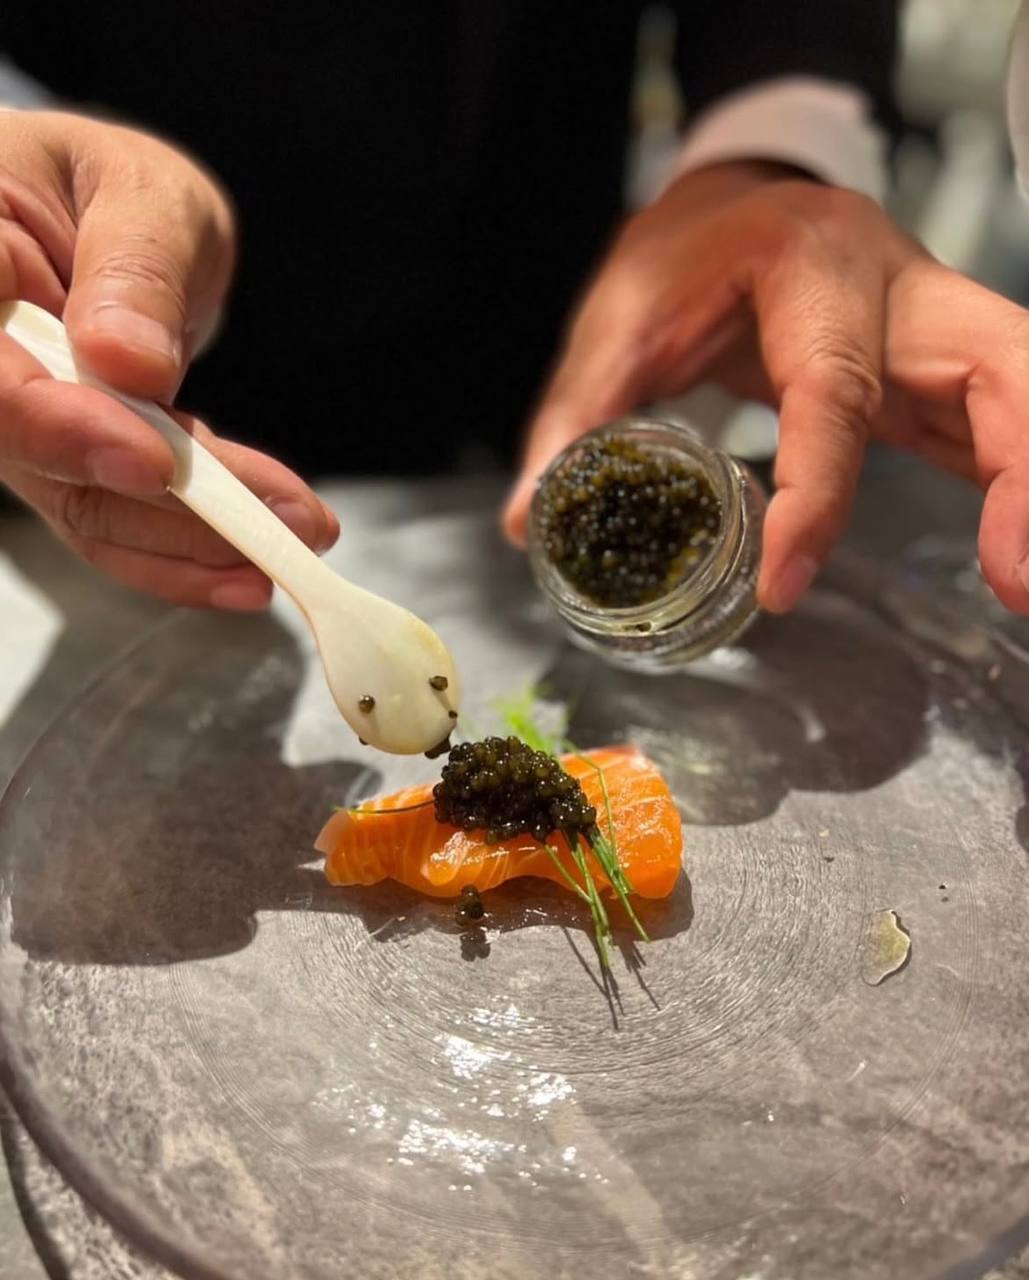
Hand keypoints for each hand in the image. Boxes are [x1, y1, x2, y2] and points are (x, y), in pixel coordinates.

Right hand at [0, 110, 336, 607]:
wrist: (118, 229)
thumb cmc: (117, 193)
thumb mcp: (145, 196)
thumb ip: (134, 268)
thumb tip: (127, 362)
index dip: (59, 426)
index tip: (156, 462)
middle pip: (34, 453)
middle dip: (157, 505)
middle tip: (268, 524)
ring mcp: (13, 422)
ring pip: (81, 503)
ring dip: (187, 542)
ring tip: (288, 543)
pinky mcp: (61, 467)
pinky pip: (112, 521)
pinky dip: (182, 549)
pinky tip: (247, 566)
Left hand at [504, 160, 1028, 615]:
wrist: (742, 199)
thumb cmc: (688, 248)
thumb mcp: (622, 314)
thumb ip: (581, 409)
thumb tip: (527, 517)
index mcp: (813, 272)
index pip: (833, 394)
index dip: (818, 493)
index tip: (784, 580)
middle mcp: (898, 298)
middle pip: (1004, 371)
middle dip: (1022, 474)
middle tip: (1016, 580)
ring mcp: (930, 336)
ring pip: (1022, 395)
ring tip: (1022, 586)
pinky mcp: (934, 376)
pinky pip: (998, 428)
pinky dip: (1014, 490)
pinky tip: (1011, 556)